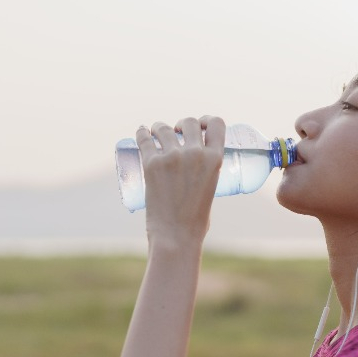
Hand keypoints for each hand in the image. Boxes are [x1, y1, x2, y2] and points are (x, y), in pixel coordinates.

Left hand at [136, 116, 225, 246]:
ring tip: (155, 133)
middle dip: (181, 125)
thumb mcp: (211, 190)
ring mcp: (172, 157)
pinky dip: (141, 133)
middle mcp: (195, 153)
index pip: (216, 124)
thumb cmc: (195, 221)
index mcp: (215, 159)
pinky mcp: (151, 164)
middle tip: (175, 134)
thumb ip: (205, 173)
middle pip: (189, 122)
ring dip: (160, 128)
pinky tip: (141, 132)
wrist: (176, 236)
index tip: (200, 124)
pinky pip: (144, 139)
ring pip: (164, 128)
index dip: (207, 120)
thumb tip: (195, 170)